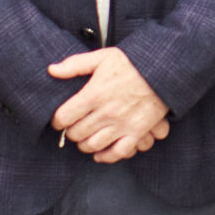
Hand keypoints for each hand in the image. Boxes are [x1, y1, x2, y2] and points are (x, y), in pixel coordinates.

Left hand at [48, 47, 172, 163]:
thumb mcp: (102, 57)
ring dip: (84, 145)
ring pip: (93, 145)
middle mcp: (106, 112)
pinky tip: (100, 153)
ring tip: (84, 139)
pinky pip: (117, 153)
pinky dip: (106, 156)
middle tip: (72, 128)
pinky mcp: (136, 132)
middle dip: (70, 132)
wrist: (162, 71)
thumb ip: (75, 64)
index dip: (57, 121)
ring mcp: (121, 124)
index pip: (64, 117)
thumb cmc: (131, 63)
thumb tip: (52, 70)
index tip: (58, 120)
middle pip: (76, 133)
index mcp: (94, 94)